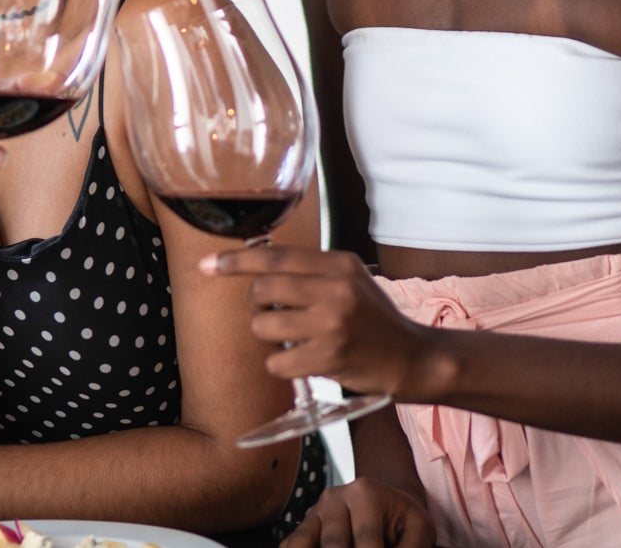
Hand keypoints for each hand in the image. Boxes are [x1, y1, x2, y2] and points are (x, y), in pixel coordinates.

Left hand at [203, 245, 440, 398]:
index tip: (208, 265)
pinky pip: (276, 361)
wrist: (412, 358)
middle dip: (257, 305)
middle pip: (262, 289)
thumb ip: (311, 270)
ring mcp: (333, 324)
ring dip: (268, 337)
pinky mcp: (329, 358)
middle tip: (274, 313)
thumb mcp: (350, 280)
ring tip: (292, 339)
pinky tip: (304, 361)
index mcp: (339, 264)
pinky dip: (282, 365)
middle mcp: (335, 289)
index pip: (276, 256)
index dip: (237, 260)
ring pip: (262, 325)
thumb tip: (257, 265)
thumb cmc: (374, 319)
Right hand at [284, 477, 434, 547]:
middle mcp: (334, 499)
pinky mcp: (303, 525)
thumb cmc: (402, 518)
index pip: (367, 541)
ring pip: (305, 544)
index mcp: (365, 494)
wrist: (383, 497)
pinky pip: (290, 545)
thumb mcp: (419, 529)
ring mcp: (314, 511)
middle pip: (334, 546)